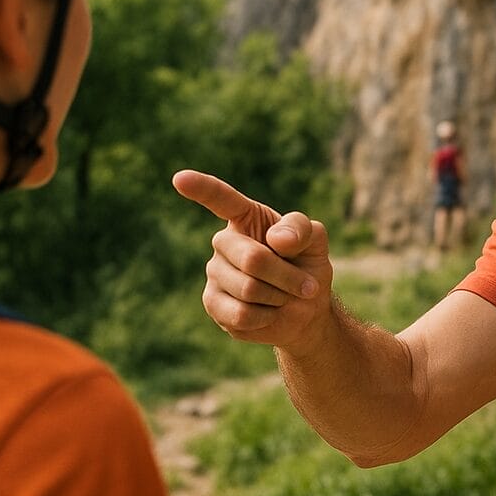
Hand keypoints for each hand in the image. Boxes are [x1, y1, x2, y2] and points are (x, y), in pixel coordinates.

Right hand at [172, 170, 333, 348]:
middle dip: (287, 276)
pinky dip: (267, 317)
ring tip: (285, 296)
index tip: (180, 178)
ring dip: (280, 297)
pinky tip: (269, 313)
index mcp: (246, 218)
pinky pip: (241, 314)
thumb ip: (301, 230)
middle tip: (306, 286)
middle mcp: (224, 243)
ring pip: (248, 289)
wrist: (305, 311)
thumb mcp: (314, 242)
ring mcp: (215, 273)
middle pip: (253, 259)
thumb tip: (275, 239)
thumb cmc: (306, 267)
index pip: (221, 199)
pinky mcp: (213, 303)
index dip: (201, 188)